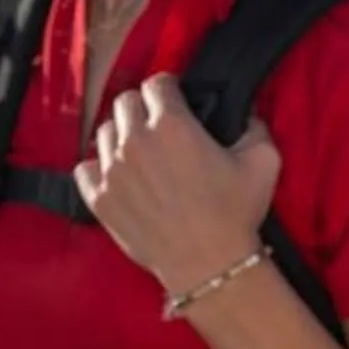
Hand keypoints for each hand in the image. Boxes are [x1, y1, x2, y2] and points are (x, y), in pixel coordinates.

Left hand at [75, 73, 282, 295]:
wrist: (209, 264)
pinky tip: (118, 176)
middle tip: (158, 127)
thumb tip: (245, 117)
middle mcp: (135, 140)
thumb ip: (254, 126)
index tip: (176, 101)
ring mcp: (112, 170)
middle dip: (142, 109)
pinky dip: (98, 167)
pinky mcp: (99, 198)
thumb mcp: (264, 161)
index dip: (169, 90)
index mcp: (172, 124)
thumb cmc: (236, 213)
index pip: (157, 83)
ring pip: (104, 132)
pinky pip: (84, 168)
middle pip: (125, 102)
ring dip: (121, 136)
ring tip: (139, 154)